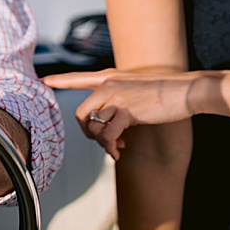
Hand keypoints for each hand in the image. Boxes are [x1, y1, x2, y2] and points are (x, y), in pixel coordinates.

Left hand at [43, 69, 196, 159]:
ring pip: (93, 126)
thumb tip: (110, 121)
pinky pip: (108, 135)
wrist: (185, 90)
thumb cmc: (165, 92)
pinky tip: (120, 152)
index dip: (60, 81)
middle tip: (105, 142)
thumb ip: (119, 99)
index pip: (79, 78)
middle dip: (88, 134)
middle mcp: (109, 84)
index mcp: (110, 77)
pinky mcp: (127, 110)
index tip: (43, 81)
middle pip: (81, 114)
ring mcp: (116, 95)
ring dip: (101, 144)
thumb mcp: (136, 90)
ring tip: (115, 148)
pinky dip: (111, 148)